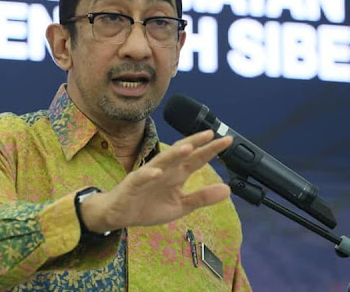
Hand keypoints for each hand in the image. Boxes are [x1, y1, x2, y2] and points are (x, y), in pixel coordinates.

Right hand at [81, 130, 232, 232]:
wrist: (121, 214)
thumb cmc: (149, 206)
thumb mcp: (181, 206)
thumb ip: (202, 197)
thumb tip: (228, 189)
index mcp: (177, 174)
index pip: (197, 159)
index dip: (211, 150)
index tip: (227, 140)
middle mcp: (165, 170)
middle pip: (181, 153)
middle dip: (196, 143)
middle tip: (211, 133)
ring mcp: (149, 175)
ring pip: (163, 161)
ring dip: (174, 154)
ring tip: (188, 147)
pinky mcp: (133, 184)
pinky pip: (141, 177)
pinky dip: (149, 174)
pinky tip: (158, 172)